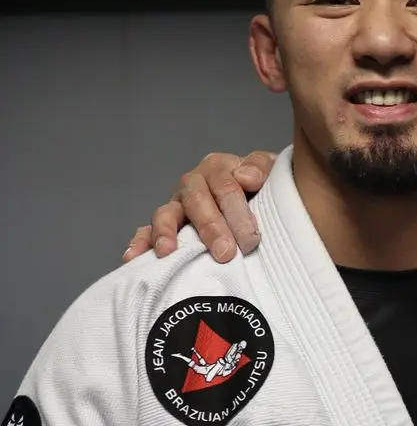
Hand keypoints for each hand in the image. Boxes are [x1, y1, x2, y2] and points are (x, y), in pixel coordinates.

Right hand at [123, 151, 275, 264]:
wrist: (261, 199)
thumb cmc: (266, 190)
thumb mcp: (273, 172)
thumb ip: (262, 168)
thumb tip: (246, 177)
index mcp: (219, 167)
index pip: (226, 187)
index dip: (237, 212)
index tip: (250, 238)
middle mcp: (194, 183)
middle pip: (196, 201)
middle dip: (210, 228)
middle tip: (225, 253)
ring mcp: (177, 205)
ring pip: (166, 214)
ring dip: (166, 233)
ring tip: (168, 252)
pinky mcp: (166, 226)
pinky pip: (147, 231)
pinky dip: (140, 243)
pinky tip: (133, 257)